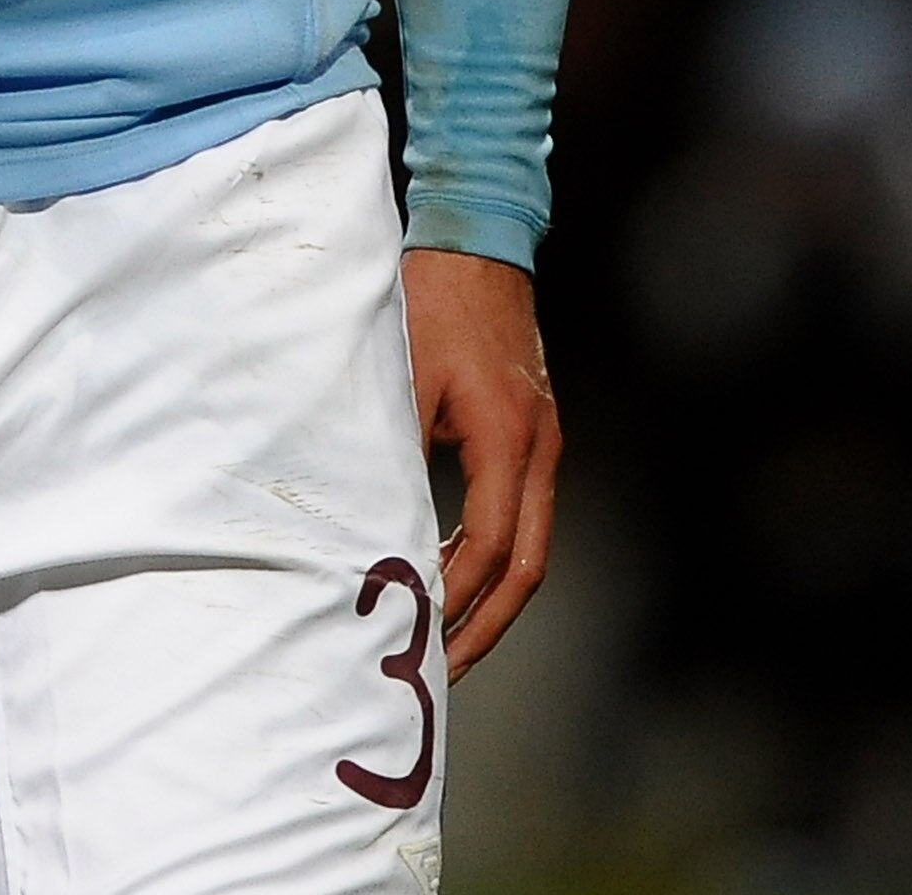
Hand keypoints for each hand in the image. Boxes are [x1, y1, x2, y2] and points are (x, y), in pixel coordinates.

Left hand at [400, 247, 560, 679]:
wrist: (478, 239)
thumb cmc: (431, 300)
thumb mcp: (402, 375)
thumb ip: (392, 450)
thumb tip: (368, 526)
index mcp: (510, 437)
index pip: (490, 544)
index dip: (456, 597)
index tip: (420, 634)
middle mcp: (540, 447)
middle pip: (528, 564)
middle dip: (488, 624)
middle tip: (441, 671)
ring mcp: (544, 441)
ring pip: (531, 545)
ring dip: (492, 597)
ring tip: (445, 638)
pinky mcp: (533, 433)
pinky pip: (521, 513)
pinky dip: (492, 554)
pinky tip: (452, 571)